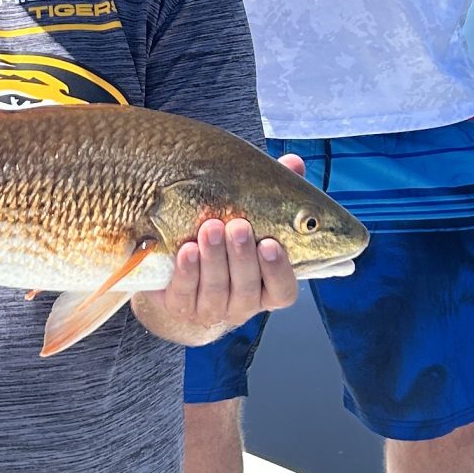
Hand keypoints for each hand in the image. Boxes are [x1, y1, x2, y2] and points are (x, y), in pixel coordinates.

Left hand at [149, 154, 305, 342]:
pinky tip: (187, 249)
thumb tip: (293, 163)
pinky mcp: (180, 306)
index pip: (282, 290)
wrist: (180, 280)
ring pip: (215, 289)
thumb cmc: (226, 245)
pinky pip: (184, 292)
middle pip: (246, 288)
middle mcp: (241, 304)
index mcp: (265, 288)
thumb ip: (276, 195)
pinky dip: (187, 270)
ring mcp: (209, 309)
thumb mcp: (252, 220)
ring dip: (214, 258)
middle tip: (238, 226)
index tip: (270, 244)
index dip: (278, 271)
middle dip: (242, 256)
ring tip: (210, 228)